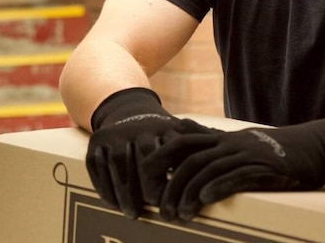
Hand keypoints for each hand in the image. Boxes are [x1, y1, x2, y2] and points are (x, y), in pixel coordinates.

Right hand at [86, 88, 208, 218]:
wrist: (127, 110)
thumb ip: (200, 146)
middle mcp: (141, 129)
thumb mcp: (181, 133)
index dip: (172, 179)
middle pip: (144, 160)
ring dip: (125, 192)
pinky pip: (98, 166)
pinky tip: (114, 204)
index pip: (171, 154)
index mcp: (165, 128)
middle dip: (149, 187)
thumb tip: (228, 161)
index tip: (176, 199)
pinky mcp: (97, 141)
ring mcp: (117, 134)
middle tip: (156, 208)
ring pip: (120, 164)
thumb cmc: (161, 133)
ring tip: (133, 213)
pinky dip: (105, 187)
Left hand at [139, 115, 324, 220]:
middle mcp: (231, 143)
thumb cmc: (274, 149)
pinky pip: (237, 176)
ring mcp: (247, 154)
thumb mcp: (239, 141)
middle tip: (161, 208)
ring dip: (189, 192)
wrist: (314, 147)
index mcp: (223, 139)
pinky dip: (218, 187)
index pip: (182, 142)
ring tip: (179, 214)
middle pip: (189, 158)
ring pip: (209, 169)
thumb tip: (179, 128)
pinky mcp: (264, 168)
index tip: (143, 179)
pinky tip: (205, 200)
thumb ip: (209, 138)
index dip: (159, 158)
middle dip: (170, 184)